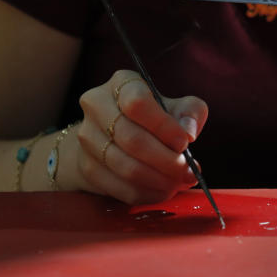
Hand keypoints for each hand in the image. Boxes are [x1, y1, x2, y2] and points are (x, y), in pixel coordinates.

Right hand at [73, 70, 208, 204]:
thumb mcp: (177, 106)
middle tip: (187, 170)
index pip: (137, 103)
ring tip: (179, 182)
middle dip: (165, 159)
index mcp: (121, 83)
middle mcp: (97, 105)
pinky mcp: (86, 166)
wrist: (114, 135)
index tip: (184, 143)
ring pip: (125, 166)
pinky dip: (146, 193)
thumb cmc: (153, 117)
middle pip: (131, 138)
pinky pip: (118, 187)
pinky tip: (163, 190)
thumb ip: (190, 113)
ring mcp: (87, 136)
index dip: (163, 126)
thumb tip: (189, 132)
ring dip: (158, 180)